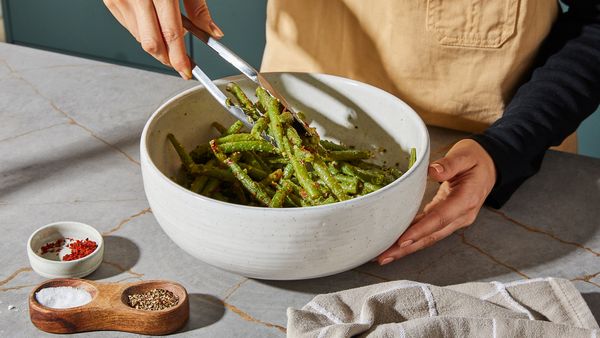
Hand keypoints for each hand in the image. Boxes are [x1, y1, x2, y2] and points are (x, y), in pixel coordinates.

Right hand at [103, 0, 223, 78]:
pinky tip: (154, 27)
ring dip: (157, 47)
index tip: (187, 71)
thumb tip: (213, 33)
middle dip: (167, 59)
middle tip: (181, 64)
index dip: (179, 58)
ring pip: (139, 38)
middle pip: (151, 43)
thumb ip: (199, 8)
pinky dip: (144, 33)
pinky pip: (130, 27)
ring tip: (171, 43)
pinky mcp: (110, 0)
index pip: (170, 35)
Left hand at [377, 139, 496, 264]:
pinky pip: (428, 231)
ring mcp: (455, 220)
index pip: (440, 218)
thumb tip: (433, 171)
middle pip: (432, 235)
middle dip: (407, 248)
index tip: (401, 240)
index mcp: (467, 199)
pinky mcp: (447, 219)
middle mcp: (462, 215)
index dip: (420, 231)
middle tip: (383, 256)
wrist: (490, 166)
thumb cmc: (475, 158)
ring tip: (384, 255)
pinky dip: (412, 238)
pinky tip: (395, 243)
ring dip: (406, 248)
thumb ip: (450, 163)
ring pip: (429, 237)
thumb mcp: (465, 155)